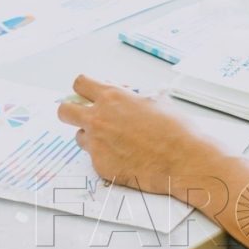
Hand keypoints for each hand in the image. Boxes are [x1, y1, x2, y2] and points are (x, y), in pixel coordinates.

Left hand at [57, 75, 226, 194]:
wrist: (184, 161)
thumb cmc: (175, 130)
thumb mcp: (155, 99)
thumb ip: (130, 96)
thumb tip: (121, 93)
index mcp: (112, 97)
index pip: (80, 83)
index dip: (83, 89)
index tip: (88, 95)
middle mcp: (99, 119)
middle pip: (64, 111)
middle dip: (71, 112)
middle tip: (85, 117)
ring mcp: (97, 144)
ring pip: (79, 136)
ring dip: (92, 136)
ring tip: (115, 141)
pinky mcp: (100, 165)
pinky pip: (95, 158)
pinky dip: (107, 157)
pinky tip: (126, 158)